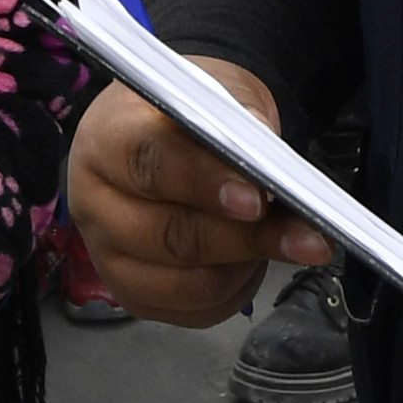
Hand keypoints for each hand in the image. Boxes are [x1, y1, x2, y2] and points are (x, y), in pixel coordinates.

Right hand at [66, 62, 327, 326]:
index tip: (257, 197)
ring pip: (187, 283)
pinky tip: (251, 261)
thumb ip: (238, 118)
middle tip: (308, 238)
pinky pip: (194, 309)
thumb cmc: (192, 113)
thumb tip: (265, 151)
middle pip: (169, 235)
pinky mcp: (132, 295)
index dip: (203, 182)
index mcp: (105, 141)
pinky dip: (235, 290)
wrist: (169, 134)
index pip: (148, 164)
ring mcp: (108, 257)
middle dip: (245, 238)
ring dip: (247, 266)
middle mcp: (94, 205)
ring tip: (285, 242)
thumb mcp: (216, 93)